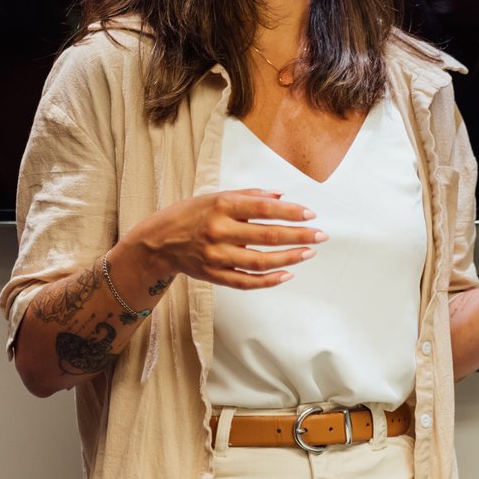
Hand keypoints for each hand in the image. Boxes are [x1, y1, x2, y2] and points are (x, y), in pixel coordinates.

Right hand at [122, 189, 323, 290]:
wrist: (158, 242)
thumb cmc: (190, 215)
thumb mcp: (215, 197)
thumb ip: (248, 196)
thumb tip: (281, 197)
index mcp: (220, 206)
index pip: (263, 208)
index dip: (290, 212)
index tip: (310, 214)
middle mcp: (218, 230)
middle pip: (267, 235)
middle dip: (298, 235)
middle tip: (320, 235)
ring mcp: (216, 256)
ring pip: (260, 261)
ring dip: (288, 258)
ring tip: (308, 253)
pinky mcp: (214, 275)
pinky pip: (246, 282)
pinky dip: (268, 280)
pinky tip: (287, 274)